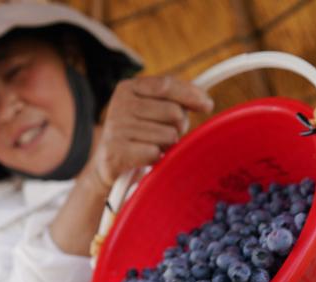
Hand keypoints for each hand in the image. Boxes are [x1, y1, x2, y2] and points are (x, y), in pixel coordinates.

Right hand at [89, 76, 213, 190]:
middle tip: (167, 134)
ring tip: (152, 146)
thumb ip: (173, 99)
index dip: (191, 94)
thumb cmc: (137, 133)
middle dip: (178, 126)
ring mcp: (116, 128)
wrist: (107, 163)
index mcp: (128, 88)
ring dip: (166, 145)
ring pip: (168, 135)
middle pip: (173, 111)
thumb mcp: (150, 109)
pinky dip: (156, 158)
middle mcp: (120, 104)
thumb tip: (205, 102)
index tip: (208, 105)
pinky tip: (145, 157)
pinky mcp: (117, 151)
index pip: (167, 85)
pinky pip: (156, 153)